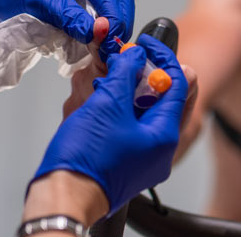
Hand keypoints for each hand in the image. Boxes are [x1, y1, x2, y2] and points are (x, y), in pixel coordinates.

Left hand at [0, 0, 133, 57]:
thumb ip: (72, 17)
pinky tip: (97, 44)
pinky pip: (96, 17)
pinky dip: (98, 31)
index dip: (113, 15)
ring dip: (111, 27)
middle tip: (114, 44)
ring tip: (107, 47)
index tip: (110, 38)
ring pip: (110, 8)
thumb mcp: (43, 1)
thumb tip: (98, 34)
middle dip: (119, 20)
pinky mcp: (77, 5)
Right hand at [33, 36, 189, 213]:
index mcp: (164, 136)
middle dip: (138, 76)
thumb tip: (135, 55)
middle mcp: (158, 150)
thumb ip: (126, 73)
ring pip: (138, 111)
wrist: (62, 197)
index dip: (162, 58)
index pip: (178, 85)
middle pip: (159, 98)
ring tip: (100, 85)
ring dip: (121, 92)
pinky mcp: (122, 160)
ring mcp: (141, 157)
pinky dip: (112, 111)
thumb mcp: (107, 103)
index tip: (146, 44)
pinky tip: (94, 104)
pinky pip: (124, 127)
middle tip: (122, 62)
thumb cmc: (85, 159)